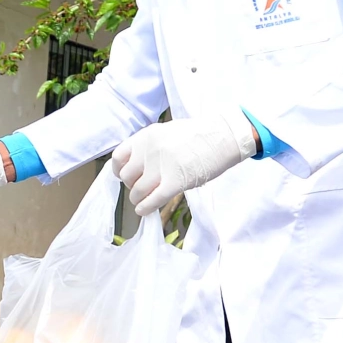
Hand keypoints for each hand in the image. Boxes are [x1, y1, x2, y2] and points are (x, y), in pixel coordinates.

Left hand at [111, 113, 257, 215]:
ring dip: (139, 199)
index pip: (119, 157)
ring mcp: (162, 166)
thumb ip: (150, 146)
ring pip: (137, 191)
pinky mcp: (176, 181)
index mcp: (146, 136)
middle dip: (132, 186)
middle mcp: (150, 150)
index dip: (120, 171)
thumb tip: (137, 165)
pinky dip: (145, 209)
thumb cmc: (199, 135)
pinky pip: (152, 200)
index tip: (125, 177)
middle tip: (142, 189)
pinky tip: (145, 211)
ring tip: (146, 200)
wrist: (224, 136)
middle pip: (127, 177)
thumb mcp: (167, 132)